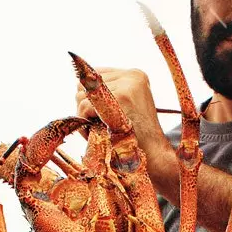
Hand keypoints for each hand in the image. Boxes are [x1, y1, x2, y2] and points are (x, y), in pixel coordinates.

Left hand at [75, 67, 176, 192]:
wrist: (154, 156)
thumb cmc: (135, 139)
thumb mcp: (126, 109)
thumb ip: (108, 94)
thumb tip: (78, 84)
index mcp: (135, 75)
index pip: (95, 74)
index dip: (90, 97)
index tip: (98, 116)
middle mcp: (132, 75)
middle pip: (86, 83)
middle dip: (86, 106)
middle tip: (96, 126)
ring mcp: (128, 84)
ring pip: (82, 94)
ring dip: (84, 116)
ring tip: (97, 131)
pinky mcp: (122, 97)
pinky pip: (86, 106)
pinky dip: (85, 122)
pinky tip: (96, 133)